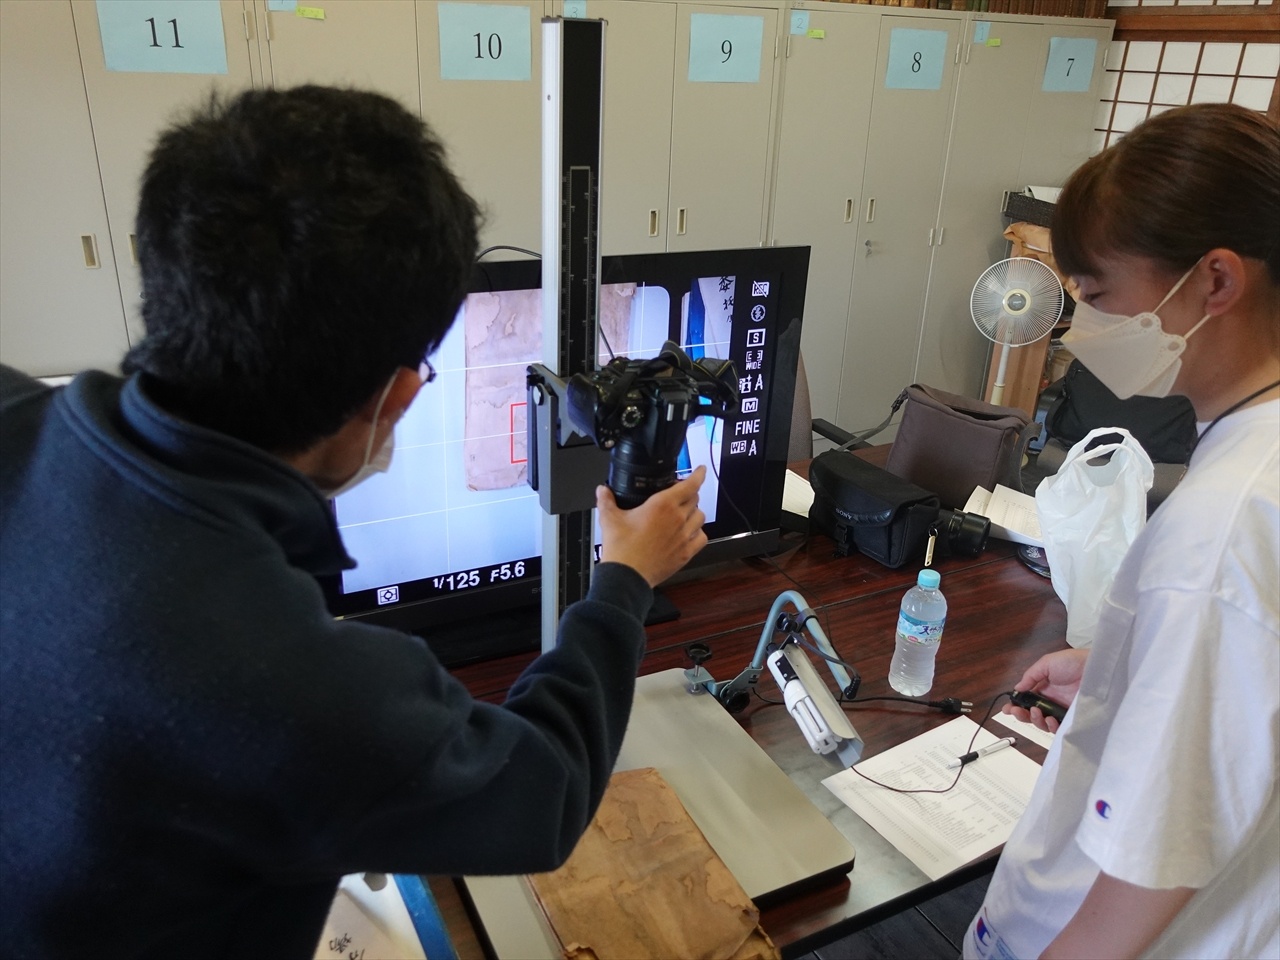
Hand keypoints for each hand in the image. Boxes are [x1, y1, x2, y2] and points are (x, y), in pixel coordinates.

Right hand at [597, 467, 707, 587]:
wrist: (627, 576)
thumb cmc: (622, 549)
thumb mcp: (610, 519)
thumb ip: (606, 501)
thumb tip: (602, 491)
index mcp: (662, 505)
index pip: (690, 484)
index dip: (698, 474)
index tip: (700, 470)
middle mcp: (677, 519)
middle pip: (695, 499)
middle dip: (689, 494)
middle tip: (680, 495)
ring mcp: (684, 537)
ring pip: (700, 517)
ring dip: (694, 512)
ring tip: (683, 514)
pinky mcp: (686, 553)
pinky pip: (702, 538)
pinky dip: (698, 533)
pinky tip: (688, 534)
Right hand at [1002, 648, 1088, 732]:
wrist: (1096, 669)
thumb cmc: (1073, 662)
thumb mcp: (1046, 663)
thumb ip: (1030, 676)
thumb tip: (1017, 689)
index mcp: (1044, 688)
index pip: (1027, 700)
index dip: (1016, 706)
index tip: (1007, 709)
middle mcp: (1052, 701)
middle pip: (1032, 714)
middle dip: (1021, 715)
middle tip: (1016, 712)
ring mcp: (1062, 710)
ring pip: (1043, 723)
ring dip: (1035, 720)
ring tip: (1035, 712)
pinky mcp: (1073, 718)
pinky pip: (1059, 728)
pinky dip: (1051, 726)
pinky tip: (1050, 719)